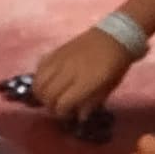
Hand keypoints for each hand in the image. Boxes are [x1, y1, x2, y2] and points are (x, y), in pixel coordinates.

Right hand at [24, 23, 140, 121]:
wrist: (115, 36)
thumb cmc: (116, 64)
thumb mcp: (109, 87)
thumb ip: (92, 102)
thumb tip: (79, 116)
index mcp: (86, 82)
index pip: (62, 103)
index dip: (62, 113)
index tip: (67, 115)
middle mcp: (68, 72)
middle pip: (48, 95)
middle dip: (50, 105)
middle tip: (57, 107)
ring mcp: (59, 61)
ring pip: (38, 82)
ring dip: (40, 93)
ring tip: (48, 96)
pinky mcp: (55, 52)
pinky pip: (39, 68)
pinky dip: (39, 78)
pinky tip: (46, 81)